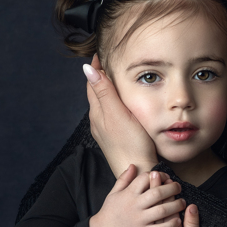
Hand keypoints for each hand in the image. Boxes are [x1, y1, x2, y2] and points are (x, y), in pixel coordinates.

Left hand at [84, 55, 156, 175]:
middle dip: (100, 77)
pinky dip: (113, 103)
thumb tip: (88, 70)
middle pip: (96, 93)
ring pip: (103, 105)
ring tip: (114, 79)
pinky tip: (121, 106)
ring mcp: (106, 131)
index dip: (96, 68)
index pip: (93, 84)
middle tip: (107, 62)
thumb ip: (104, 92)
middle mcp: (98, 122)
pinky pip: (111, 115)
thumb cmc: (131, 144)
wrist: (138, 173)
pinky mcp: (116, 139)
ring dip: (106, 90)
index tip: (100, 54)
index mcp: (98, 112)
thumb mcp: (118, 114)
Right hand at [89, 164, 184, 226]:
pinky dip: (171, 224)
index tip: (166, 177)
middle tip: (178, 187)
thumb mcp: (114, 193)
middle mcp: (135, 205)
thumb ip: (124, 179)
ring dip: (175, 205)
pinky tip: (178, 220)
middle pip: (157, 193)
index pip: (146, 178)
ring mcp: (139, 220)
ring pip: (162, 210)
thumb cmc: (109, 212)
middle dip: (172, 188)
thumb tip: (133, 165)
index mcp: (128, 194)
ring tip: (182, 203)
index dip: (158, 175)